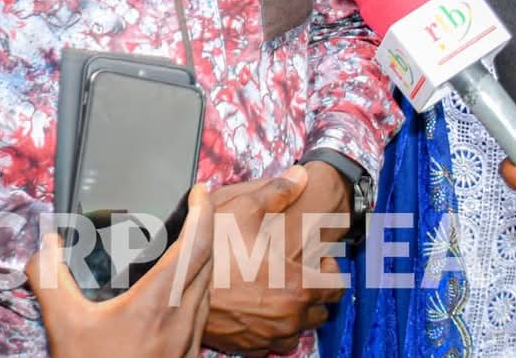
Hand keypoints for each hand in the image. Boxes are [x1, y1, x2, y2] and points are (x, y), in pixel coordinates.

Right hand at [29, 184, 215, 357]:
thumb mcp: (63, 325)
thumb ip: (50, 280)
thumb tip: (43, 245)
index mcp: (158, 304)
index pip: (193, 247)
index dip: (202, 213)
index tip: (202, 189)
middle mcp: (183, 320)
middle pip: (208, 262)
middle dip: (207, 226)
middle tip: (198, 204)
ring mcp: (189, 340)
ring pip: (208, 286)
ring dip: (205, 255)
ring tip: (191, 234)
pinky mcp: (187, 354)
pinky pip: (202, 307)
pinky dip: (198, 282)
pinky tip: (180, 283)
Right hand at [201, 166, 344, 354]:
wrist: (178, 290)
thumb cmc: (213, 253)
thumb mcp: (244, 210)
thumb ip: (277, 192)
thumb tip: (299, 176)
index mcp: (299, 287)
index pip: (337, 288)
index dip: (329, 272)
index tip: (316, 262)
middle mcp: (290, 317)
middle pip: (320, 312)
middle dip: (313, 294)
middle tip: (296, 274)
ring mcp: (270, 337)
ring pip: (298, 330)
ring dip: (294, 314)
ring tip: (277, 292)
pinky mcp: (251, 348)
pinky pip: (273, 344)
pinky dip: (271, 329)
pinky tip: (257, 309)